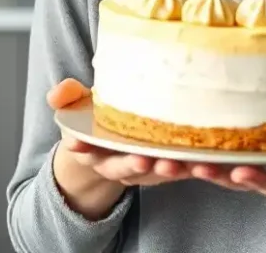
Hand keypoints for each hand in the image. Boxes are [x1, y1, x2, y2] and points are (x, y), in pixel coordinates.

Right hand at [49, 79, 190, 187]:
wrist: (114, 142)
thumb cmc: (97, 118)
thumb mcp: (78, 104)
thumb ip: (67, 96)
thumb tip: (57, 93)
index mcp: (92, 149)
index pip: (85, 149)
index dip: (83, 147)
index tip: (80, 145)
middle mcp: (118, 164)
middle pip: (125, 168)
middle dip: (133, 165)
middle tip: (143, 160)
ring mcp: (145, 170)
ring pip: (157, 173)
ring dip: (168, 171)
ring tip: (177, 164)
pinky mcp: (171, 167)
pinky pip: (183, 170)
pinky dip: (195, 168)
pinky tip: (207, 162)